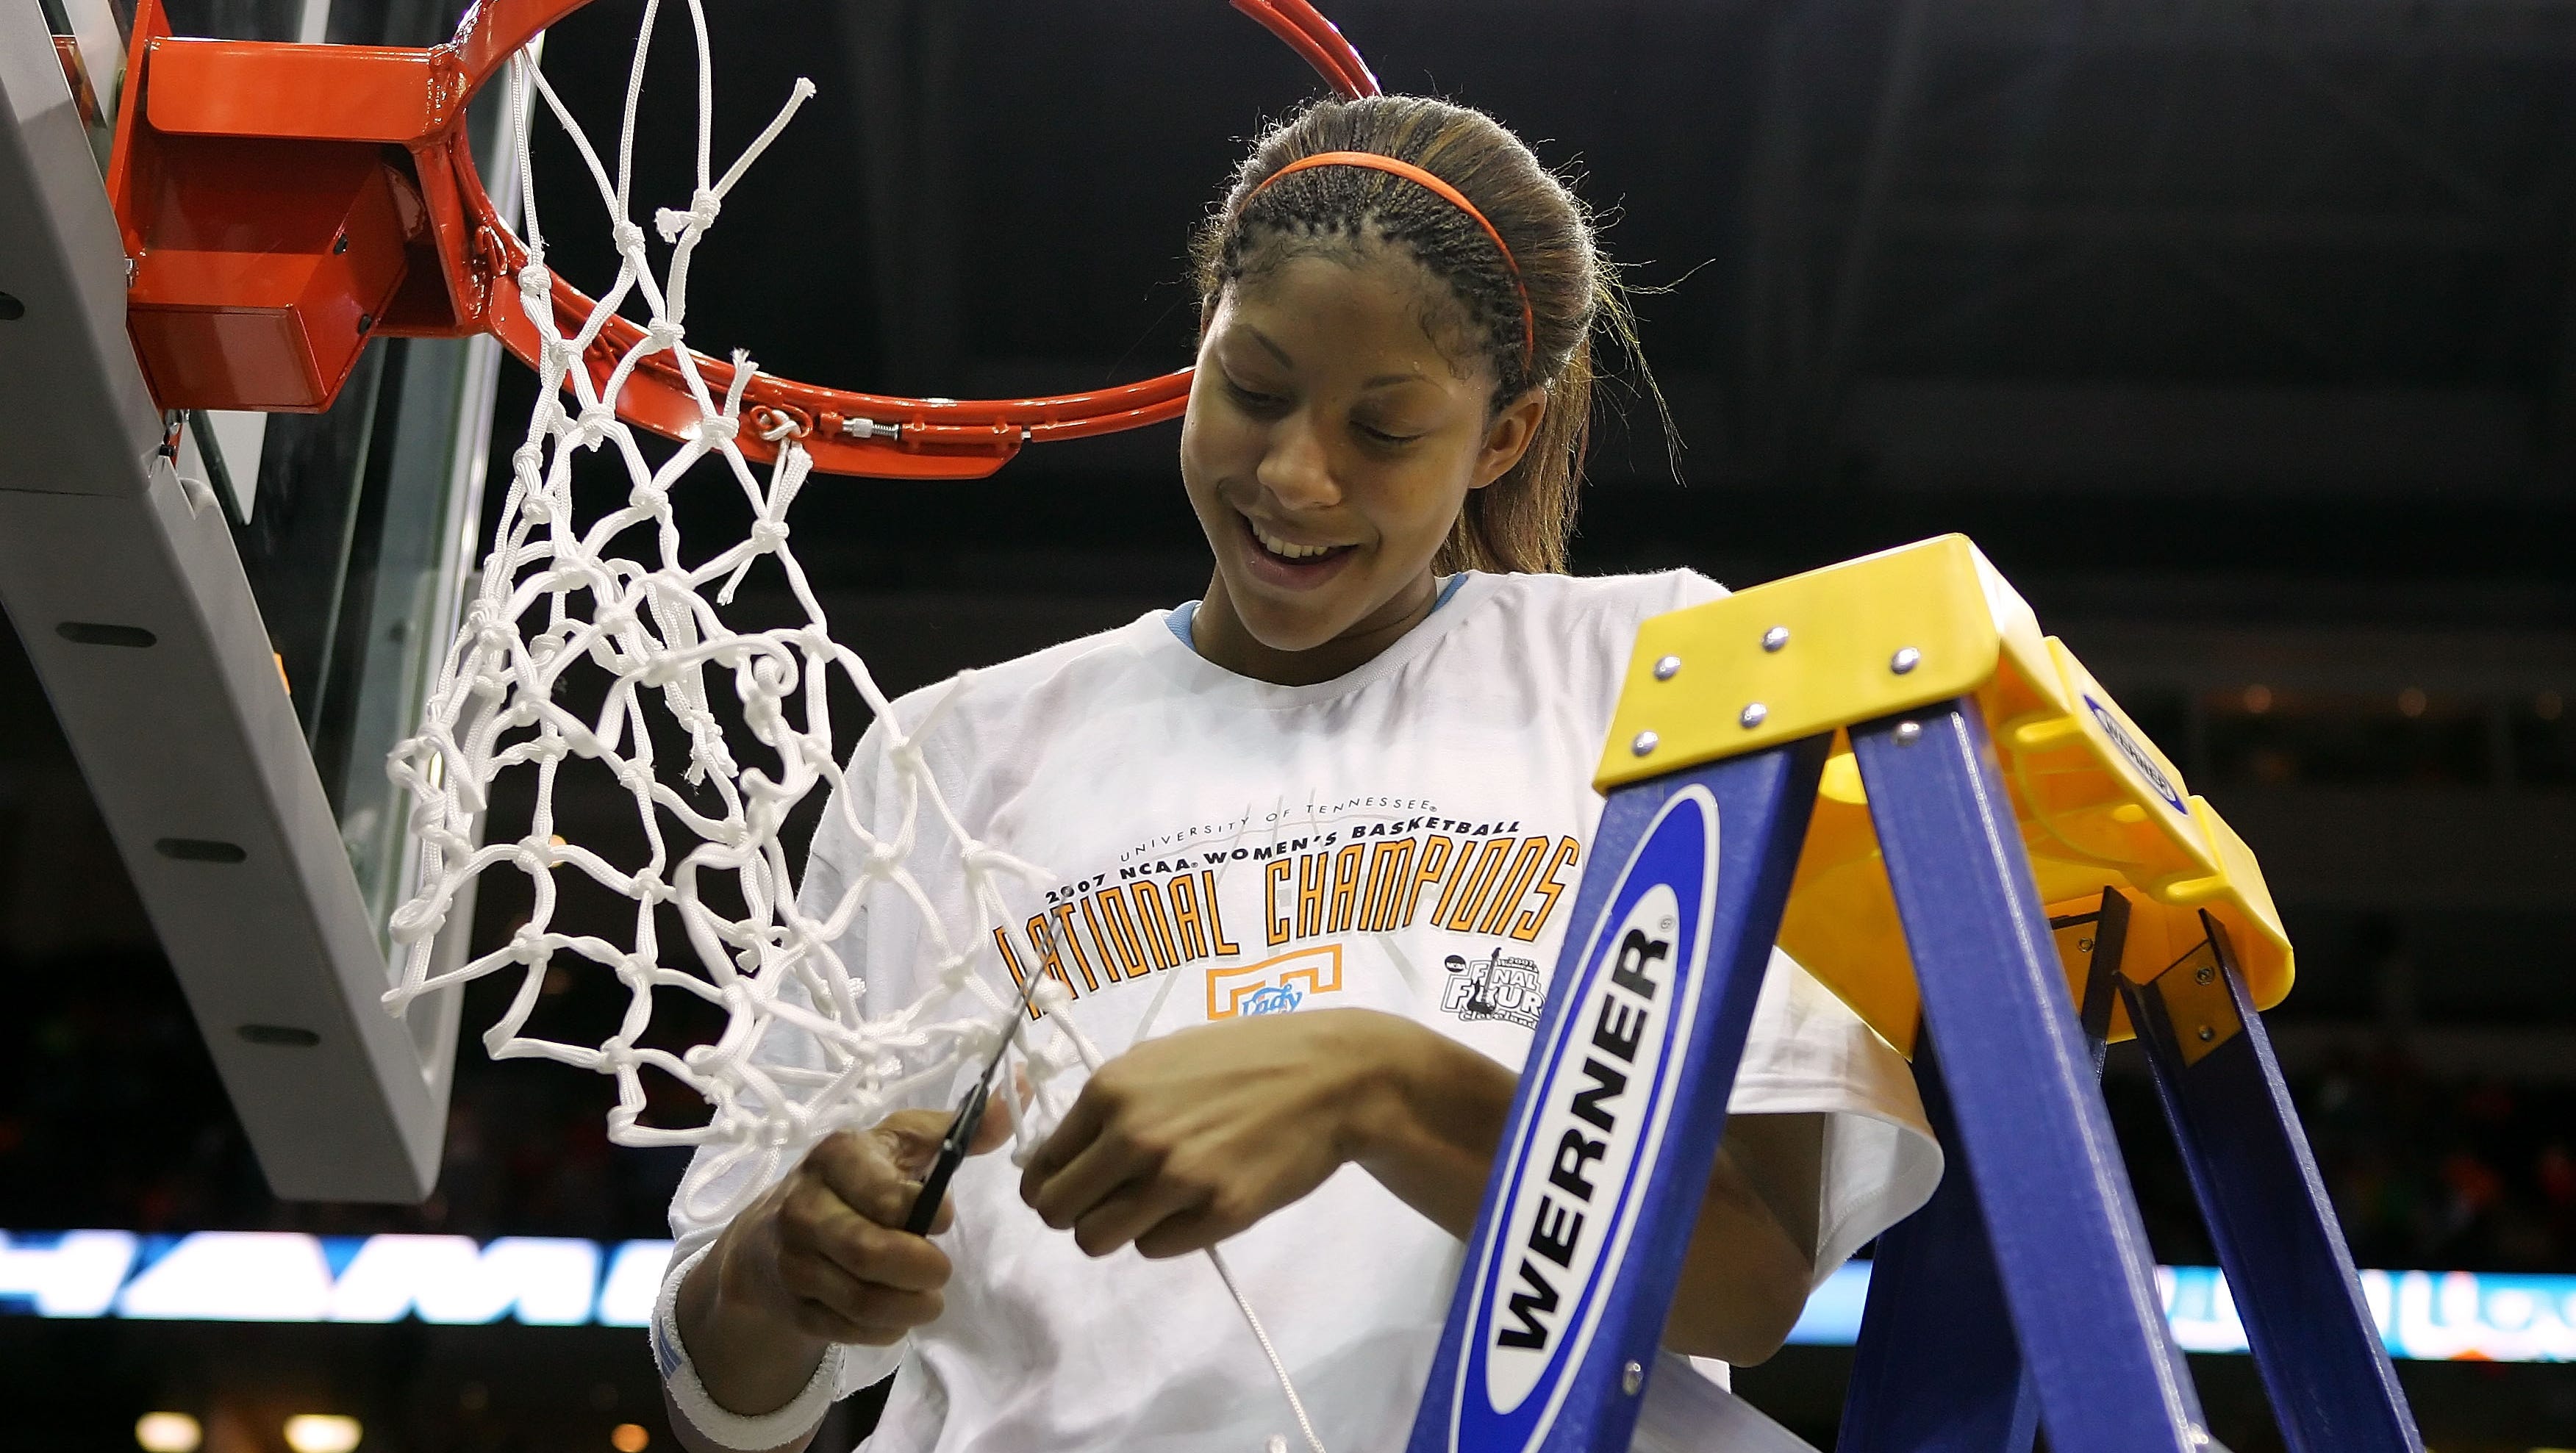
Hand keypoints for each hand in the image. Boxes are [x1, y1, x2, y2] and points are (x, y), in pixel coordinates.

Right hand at [674, 1099, 1013, 1423]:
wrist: (771, 1232)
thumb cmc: (857, 1177)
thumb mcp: (902, 1142)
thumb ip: (960, 1128)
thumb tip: (1021, 1088)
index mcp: (836, 1157)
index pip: (887, 1196)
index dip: (929, 1214)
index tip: (946, 1219)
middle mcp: (804, 1207)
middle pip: (868, 1253)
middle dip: (920, 1270)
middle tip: (943, 1272)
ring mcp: (792, 1260)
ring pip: (858, 1300)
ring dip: (907, 1308)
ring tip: (929, 1300)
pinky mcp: (792, 1304)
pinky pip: (844, 1329)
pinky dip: (881, 1330)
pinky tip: (895, 1316)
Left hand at [1019, 1008, 1406, 1259]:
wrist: (1328, 1077)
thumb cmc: (1244, 1057)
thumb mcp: (1161, 1057)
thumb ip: (1111, 1102)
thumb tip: (1068, 1149)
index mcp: (1110, 1091)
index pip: (1041, 1167)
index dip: (1050, 1184)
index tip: (1074, 1187)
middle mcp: (1133, 1136)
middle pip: (1058, 1212)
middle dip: (1075, 1213)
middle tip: (1107, 1204)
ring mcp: (1176, 1179)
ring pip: (1097, 1240)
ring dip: (1116, 1230)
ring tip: (1148, 1209)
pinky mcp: (1218, 1214)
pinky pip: (1155, 1248)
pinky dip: (1167, 1233)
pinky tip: (1194, 1204)